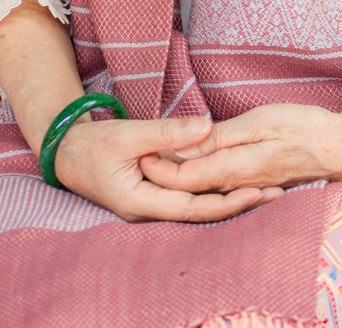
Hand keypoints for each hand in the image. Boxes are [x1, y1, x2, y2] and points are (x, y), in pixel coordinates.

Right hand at [52, 113, 283, 222]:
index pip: (191, 208)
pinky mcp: (155, 196)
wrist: (65, 152)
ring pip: (197, 207)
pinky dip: (213, 191)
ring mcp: (151, 206)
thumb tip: (206, 127)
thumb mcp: (128, 134)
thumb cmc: (91, 144)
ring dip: (229, 199)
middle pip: (200, 213)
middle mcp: (148, 211)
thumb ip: (167, 133)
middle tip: (275, 193)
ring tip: (267, 189)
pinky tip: (237, 183)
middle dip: (237, 204)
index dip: (225, 202)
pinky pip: (189, 199)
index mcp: (139, 202)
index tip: (256, 192)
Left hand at [139, 93, 341, 194]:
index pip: (184, 176)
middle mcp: (237, 182)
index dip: (158, 166)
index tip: (137, 149)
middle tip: (139, 150)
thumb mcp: (261, 121)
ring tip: (158, 154)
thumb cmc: (305, 127)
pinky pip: (222, 184)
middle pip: (190, 185)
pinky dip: (203, 175)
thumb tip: (184, 147)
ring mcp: (249, 184)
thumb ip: (221, 137)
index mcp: (235, 167)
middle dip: (163, 172)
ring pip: (205, 185)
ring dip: (181, 173)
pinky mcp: (257, 181)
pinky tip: (196, 164)